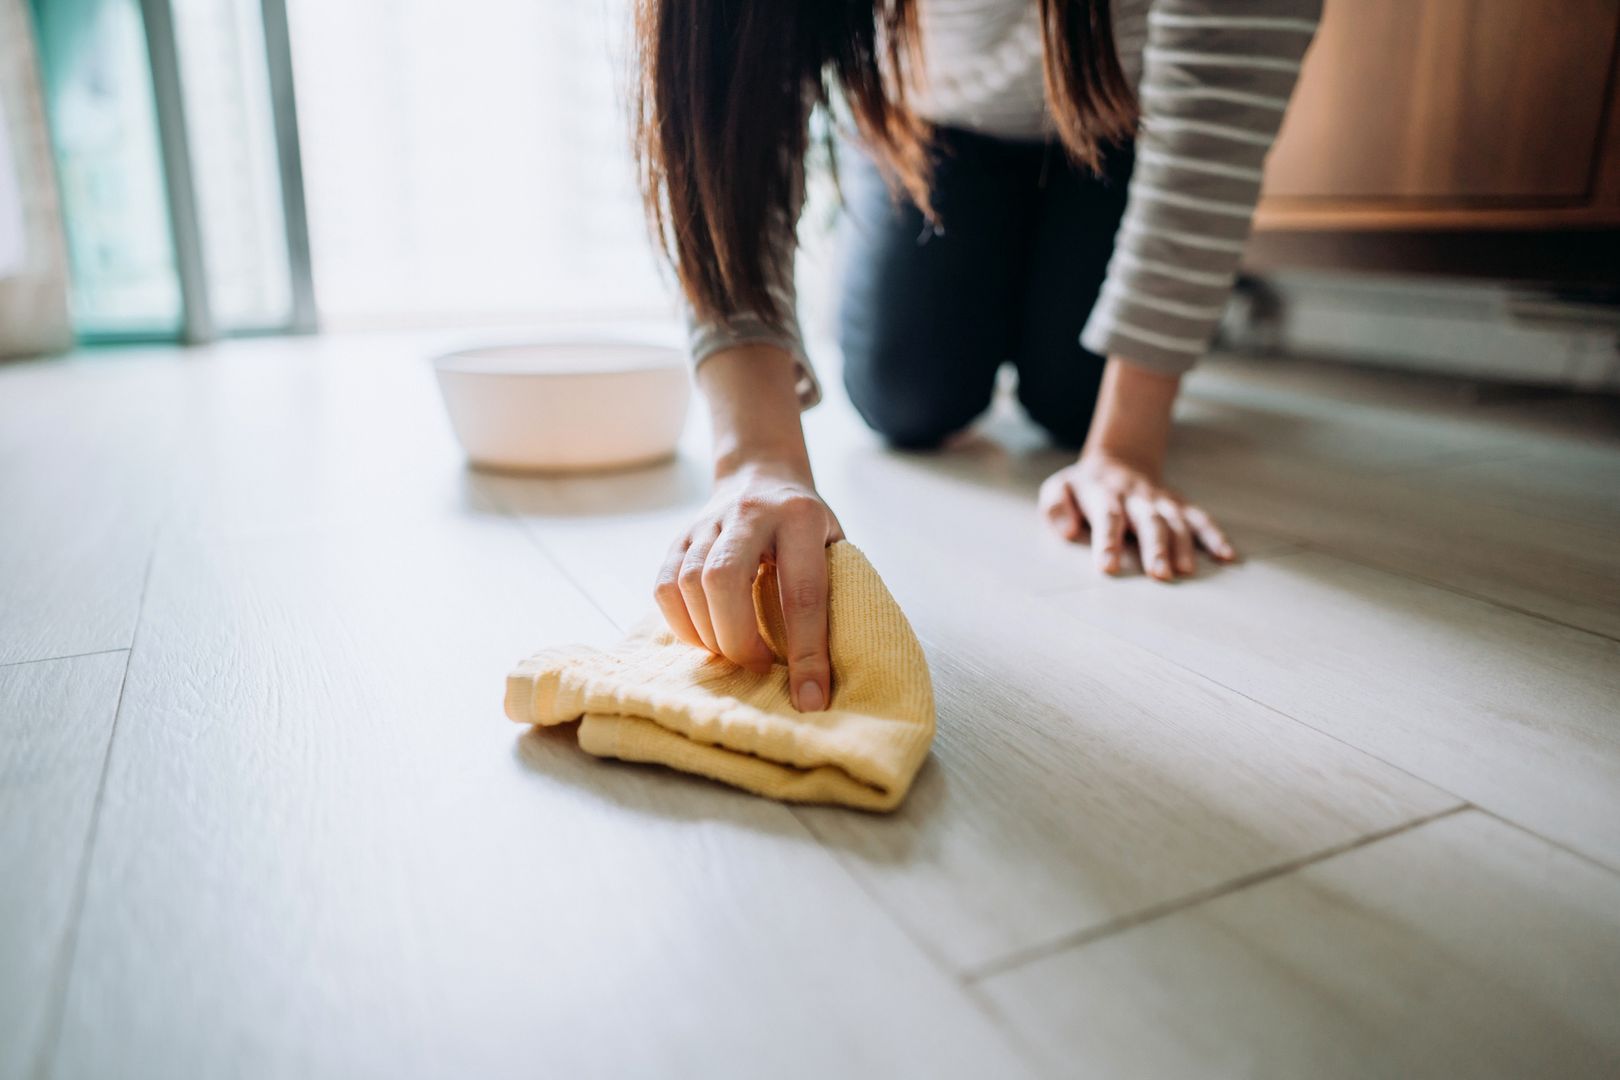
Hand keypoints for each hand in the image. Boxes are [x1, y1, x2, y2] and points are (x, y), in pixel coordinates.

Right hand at [655, 460, 843, 710]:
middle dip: (739, 639)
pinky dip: (682, 624)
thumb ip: (833, 593)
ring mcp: (708, 522)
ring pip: (689, 583)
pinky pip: (665, 586)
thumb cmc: (806, 527)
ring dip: (710, 634)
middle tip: (758, 666)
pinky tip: (705, 638)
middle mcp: (750, 513)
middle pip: (725, 580)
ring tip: (733, 653)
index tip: (810, 698)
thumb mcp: (834, 545)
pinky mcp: (679, 536)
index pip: (802, 592)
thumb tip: (827, 671)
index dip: (807, 652)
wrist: (761, 475)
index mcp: (800, 518)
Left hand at [1039, 450, 1235, 579]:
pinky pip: (1200, 518)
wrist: (1118, 460)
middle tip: (1159, 574)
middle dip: (1155, 547)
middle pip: (1148, 521)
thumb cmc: (1084, 488)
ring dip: (1183, 545)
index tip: (1108, 567)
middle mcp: (1136, 498)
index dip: (1108, 542)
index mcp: (1104, 495)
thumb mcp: (1058, 489)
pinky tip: (1227, 555)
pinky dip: (1215, 535)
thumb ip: (1055, 507)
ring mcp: (1161, 501)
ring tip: (1185, 570)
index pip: (1107, 517)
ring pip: (1176, 521)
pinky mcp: (1179, 505)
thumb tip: (1068, 531)